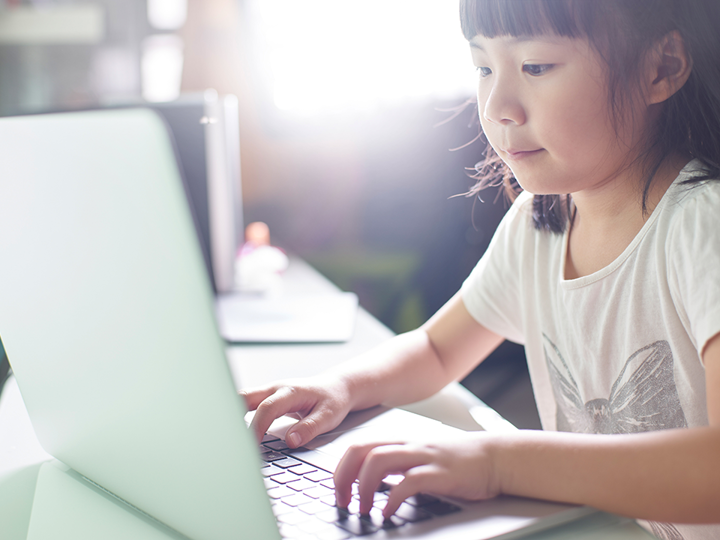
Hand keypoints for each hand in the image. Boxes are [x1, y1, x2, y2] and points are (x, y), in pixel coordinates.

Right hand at [240, 374, 352, 447]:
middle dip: (232, 416)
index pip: (267, 408)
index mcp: (291, 392)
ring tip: (230, 440)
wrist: (337, 387)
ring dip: (234, 416)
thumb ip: (309, 428)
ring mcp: (270, 392)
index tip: (252, 445)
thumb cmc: (333, 400)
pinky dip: (240, 417)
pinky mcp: (268, 398)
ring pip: (243, 399)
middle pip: (245, 397)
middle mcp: (277, 388)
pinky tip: (238, 434)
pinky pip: (248, 405)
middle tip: (229, 440)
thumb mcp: (329, 416)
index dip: (258, 427)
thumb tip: (291, 441)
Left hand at [333, 434, 501, 517]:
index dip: (341, 468)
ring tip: (363, 509)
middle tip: (343, 501)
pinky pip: (408, 482)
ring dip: (363, 487)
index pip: (358, 446)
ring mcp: (423, 457)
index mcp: (401, 443)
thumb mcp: (422, 459)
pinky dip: (392, 499)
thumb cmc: (458, 462)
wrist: (495, 457)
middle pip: (361, 450)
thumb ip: (398, 467)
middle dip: (344, 476)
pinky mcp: (440, 473)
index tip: (339, 491)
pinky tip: (388, 514)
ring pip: (378, 461)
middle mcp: (408, 446)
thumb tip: (372, 484)